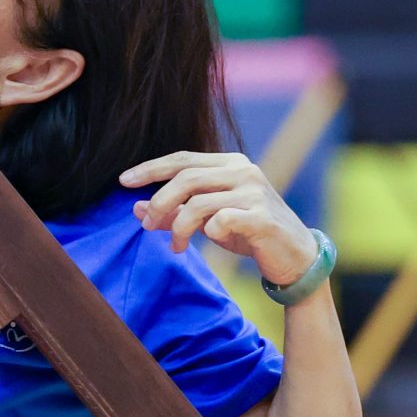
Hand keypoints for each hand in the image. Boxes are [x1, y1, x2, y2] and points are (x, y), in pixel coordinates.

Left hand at [122, 151, 319, 287]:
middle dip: (158, 202)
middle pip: (186, 178)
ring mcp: (255, 193)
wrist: (294, 257)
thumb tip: (135, 208)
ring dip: (178, 226)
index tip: (123, 181)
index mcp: (231, 164)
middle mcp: (244, 172)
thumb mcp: (208, 220)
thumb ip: (175, 211)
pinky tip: (209, 240)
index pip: (183, 159)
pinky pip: (221, 220)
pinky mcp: (262, 217)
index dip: (151, 168)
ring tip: (176, 245)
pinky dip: (208, 231)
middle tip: (147, 224)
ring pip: (198, 202)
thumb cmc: (247, 233)